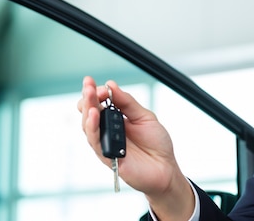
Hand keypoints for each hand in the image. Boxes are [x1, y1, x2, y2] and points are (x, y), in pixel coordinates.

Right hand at [78, 76, 194, 220]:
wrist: (166, 168)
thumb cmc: (157, 144)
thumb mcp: (145, 117)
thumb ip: (128, 103)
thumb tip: (112, 86)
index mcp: (117, 119)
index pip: (100, 103)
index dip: (98, 93)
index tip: (101, 85)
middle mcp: (108, 131)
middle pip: (90, 113)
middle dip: (88, 97)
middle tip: (89, 85)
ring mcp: (106, 143)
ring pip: (88, 126)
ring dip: (88, 110)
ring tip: (90, 96)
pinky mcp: (107, 157)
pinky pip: (96, 142)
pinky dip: (93, 128)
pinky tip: (94, 116)